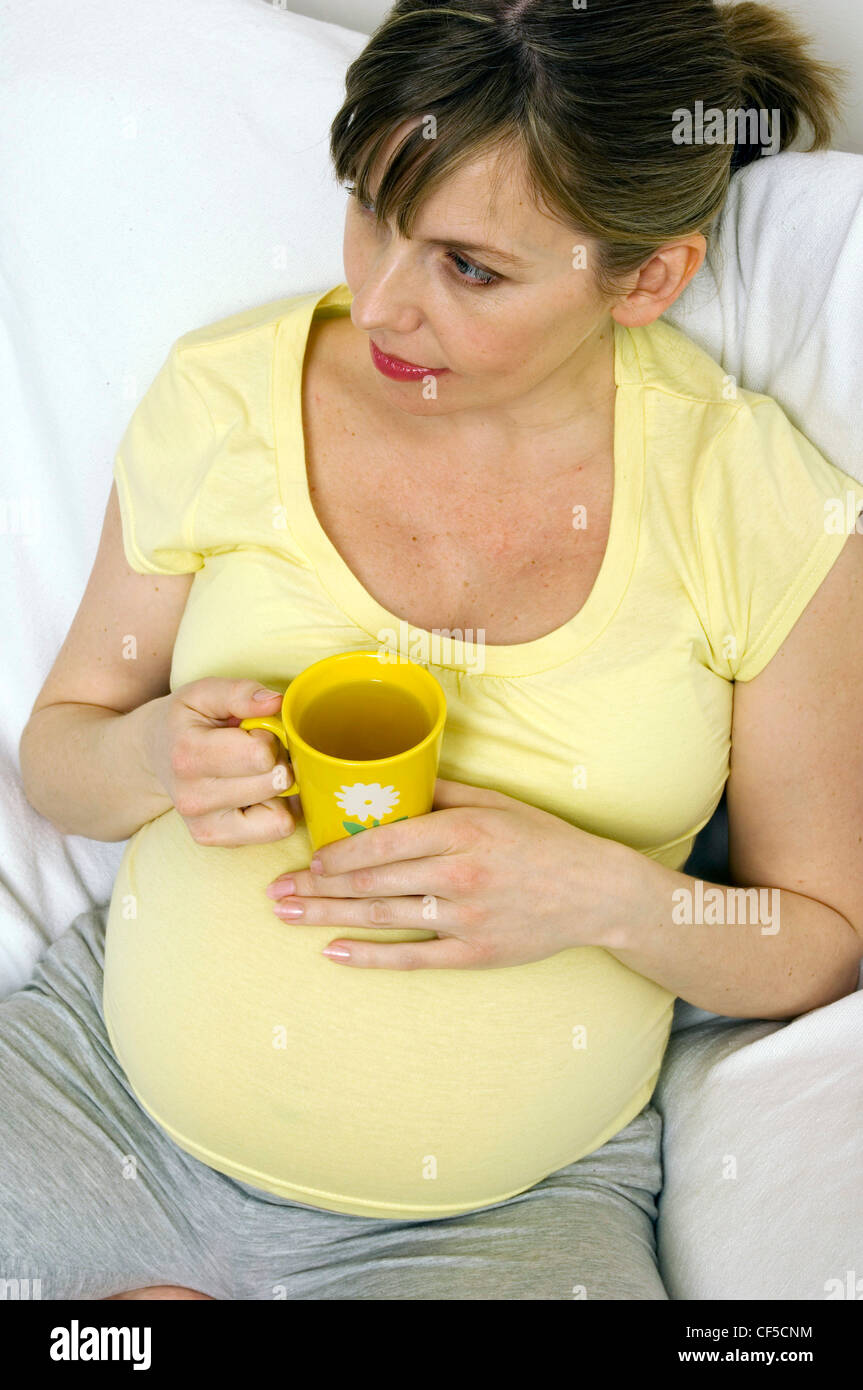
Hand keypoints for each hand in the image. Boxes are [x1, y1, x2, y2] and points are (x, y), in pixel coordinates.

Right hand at [145, 677, 298, 845]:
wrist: (151, 756)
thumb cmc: (184, 721)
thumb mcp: (204, 693)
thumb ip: (241, 692)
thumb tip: (276, 703)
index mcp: (188, 755)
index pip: (261, 755)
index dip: (267, 737)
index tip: (251, 732)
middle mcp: (192, 798)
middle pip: (275, 783)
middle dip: (276, 762)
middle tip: (253, 753)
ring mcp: (202, 826)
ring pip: (280, 816)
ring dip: (277, 791)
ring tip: (252, 774)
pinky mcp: (213, 841)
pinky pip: (274, 832)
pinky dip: (274, 812)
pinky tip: (253, 795)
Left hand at [265, 778, 640, 968]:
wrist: (596, 892)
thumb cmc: (543, 840)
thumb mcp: (496, 802)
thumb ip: (441, 792)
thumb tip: (389, 779)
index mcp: (462, 831)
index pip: (382, 842)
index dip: (337, 852)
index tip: (308, 855)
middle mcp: (459, 875)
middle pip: (371, 883)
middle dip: (316, 887)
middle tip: (275, 890)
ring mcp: (465, 918)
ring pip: (382, 918)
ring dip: (327, 917)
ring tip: (287, 915)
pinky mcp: (474, 953)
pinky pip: (411, 958)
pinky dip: (369, 956)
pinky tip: (333, 951)